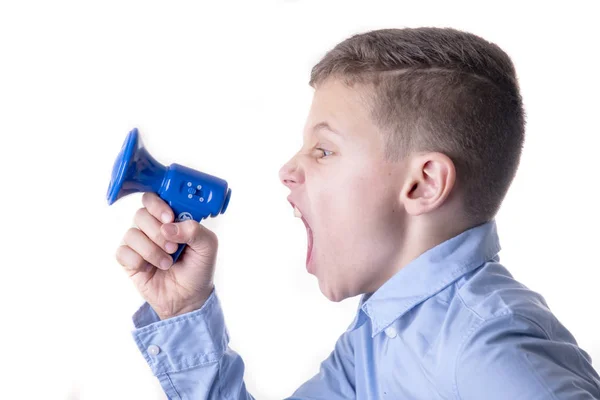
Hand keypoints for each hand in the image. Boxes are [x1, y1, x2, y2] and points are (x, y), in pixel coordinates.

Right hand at [116, 192, 217, 319]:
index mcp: (171, 218)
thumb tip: (168, 226)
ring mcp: (139, 243)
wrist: (188, 298)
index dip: (158, 204)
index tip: (169, 217)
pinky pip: (123, 252)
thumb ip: (194, 230)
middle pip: (141, 214)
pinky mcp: (128, 260)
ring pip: (132, 234)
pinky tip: (150, 269)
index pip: (155, 198)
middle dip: (158, 233)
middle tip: (173, 248)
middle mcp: (152, 227)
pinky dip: (138, 261)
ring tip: (167, 263)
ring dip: (152, 251)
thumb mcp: (208, 246)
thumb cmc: (198, 268)